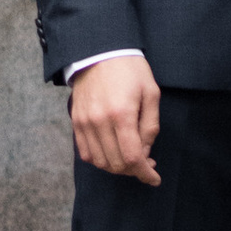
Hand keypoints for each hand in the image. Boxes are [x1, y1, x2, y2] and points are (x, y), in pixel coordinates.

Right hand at [70, 53, 161, 185]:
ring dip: (116, 167)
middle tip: (146, 164)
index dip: (145, 174)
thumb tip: (145, 154)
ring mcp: (85, 122)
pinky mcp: (76, 121)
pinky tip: (112, 152)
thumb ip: (150, 127)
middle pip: (116, 164)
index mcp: (122, 114)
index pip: (132, 158)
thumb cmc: (130, 70)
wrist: (99, 51)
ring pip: (99, 161)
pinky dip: (99, 159)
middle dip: (133, 170)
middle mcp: (100, 121)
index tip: (154, 179)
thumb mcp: (151, 93)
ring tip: (129, 158)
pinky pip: (85, 152)